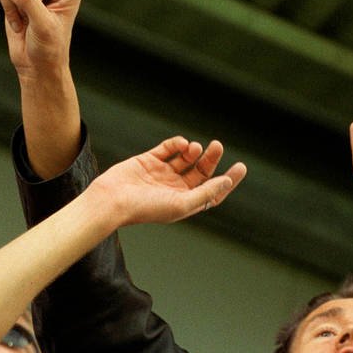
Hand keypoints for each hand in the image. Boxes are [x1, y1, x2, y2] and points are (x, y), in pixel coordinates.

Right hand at [94, 136, 246, 225]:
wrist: (113, 200)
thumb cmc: (146, 208)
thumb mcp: (181, 204)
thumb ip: (205, 193)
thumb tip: (226, 182)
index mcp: (185, 203)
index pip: (212, 192)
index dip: (227, 181)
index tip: (240, 167)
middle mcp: (175, 189)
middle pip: (201, 172)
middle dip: (210, 159)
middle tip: (217, 146)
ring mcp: (162, 174)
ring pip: (186, 159)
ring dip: (194, 151)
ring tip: (194, 148)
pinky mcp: (149, 160)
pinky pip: (168, 149)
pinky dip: (177, 144)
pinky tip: (181, 144)